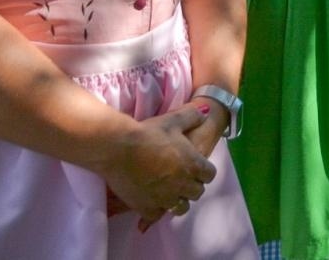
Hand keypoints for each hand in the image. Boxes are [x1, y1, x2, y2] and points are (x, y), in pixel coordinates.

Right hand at [123, 97, 231, 226]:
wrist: (118, 148)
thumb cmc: (148, 133)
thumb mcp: (173, 120)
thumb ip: (192, 116)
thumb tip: (205, 112)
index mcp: (193, 164)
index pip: (210, 175)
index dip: (203, 171)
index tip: (195, 167)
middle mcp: (183, 184)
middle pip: (197, 192)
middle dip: (192, 185)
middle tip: (181, 178)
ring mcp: (165, 199)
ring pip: (181, 208)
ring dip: (178, 200)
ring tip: (168, 192)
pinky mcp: (147, 208)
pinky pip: (158, 215)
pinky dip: (156, 210)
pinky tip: (151, 201)